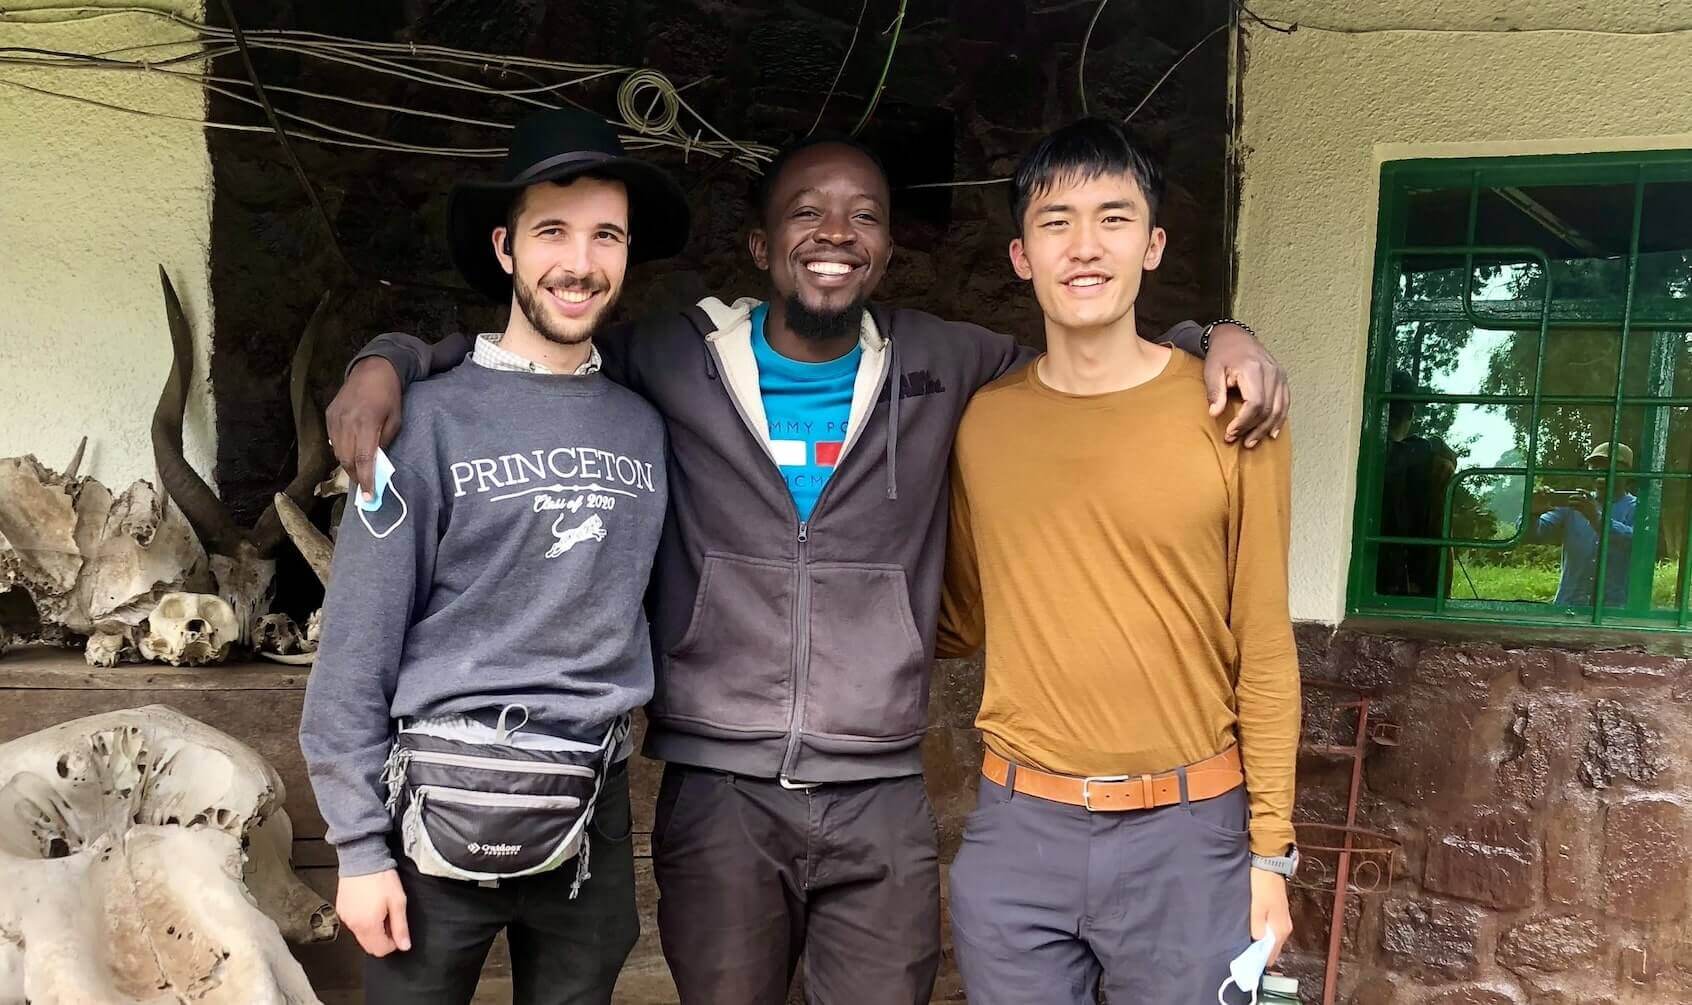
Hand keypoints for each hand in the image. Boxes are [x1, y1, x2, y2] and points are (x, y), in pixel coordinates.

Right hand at [326, 357, 403, 495]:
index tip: (368, 497)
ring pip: (337, 451)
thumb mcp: (396, 419)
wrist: (373, 369)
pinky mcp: (329, 415)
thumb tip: (377, 463)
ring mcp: (334, 418)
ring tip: (358, 472)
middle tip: (365, 487)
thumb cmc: (389, 395)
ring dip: (347, 465)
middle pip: (347, 459)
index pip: (363, 459)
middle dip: (356, 476)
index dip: (366, 480)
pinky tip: (350, 453)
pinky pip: (333, 439)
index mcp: (366, 423)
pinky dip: (341, 450)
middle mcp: (346, 422)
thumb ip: (385, 442)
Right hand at [337, 869, 410, 956]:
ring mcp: (345, 918)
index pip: (380, 950)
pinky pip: (353, 924)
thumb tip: (404, 946)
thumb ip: (401, 927)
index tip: (397, 930)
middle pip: (369, 946)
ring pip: (361, 935)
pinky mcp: (341, 909)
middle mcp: (353, 925)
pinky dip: (362, 921)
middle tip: (390, 919)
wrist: (362, 859)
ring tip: (381, 909)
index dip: (392, 943)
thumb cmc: (381, 878)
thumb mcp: (398, 902)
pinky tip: (369, 905)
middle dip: (382, 938)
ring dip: (372, 929)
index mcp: (368, 925)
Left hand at [1204, 323, 1288, 447]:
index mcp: (1253, 369)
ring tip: (1252, 442)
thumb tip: (1215, 413)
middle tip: (1238, 441)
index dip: (1243, 422)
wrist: (1235, 337)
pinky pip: (1285, 403)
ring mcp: (1279, 375)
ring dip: (1266, 428)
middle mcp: (1271, 372)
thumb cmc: (1221, 354)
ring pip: (1279, 409)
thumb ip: (1215, 392)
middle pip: (1268, 409)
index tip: (1230, 433)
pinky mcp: (1282, 378)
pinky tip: (1271, 432)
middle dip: (1253, 429)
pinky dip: (1279, 419)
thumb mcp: (1212, 370)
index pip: (1255, 403)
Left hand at [1250, 867, 1292, 964]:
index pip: (1271, 954)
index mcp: (1280, 929)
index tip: (1243, 961)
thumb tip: (1257, 942)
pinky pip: (1269, 929)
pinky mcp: (1278, 912)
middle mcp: (1284, 927)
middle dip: (1257, 951)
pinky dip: (1260, 931)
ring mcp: (1282, 919)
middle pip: (1271, 947)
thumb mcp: (1255, 906)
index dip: (1257, 959)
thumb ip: (1257, 926)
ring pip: (1270, 938)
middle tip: (1239, 950)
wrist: (1268, 863)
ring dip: (1258, 941)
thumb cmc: (1261, 885)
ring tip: (1241, 940)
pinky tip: (1249, 928)